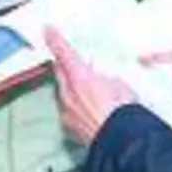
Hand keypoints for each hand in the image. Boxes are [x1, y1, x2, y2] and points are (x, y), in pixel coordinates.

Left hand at [47, 26, 135, 144]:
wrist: (120, 142)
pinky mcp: (68, 127)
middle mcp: (68, 94)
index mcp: (80, 77)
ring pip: (62, 93)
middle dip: (63, 65)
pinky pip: (67, 111)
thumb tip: (104, 83)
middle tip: (70, 61)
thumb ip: (106, 79)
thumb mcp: (121, 86)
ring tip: (86, 91)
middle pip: (59, 72)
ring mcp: (66, 111)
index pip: (64, 53)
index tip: (47, 29)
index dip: (55, 40)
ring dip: (70, 88)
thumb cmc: (124, 112)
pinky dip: (74, 107)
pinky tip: (87, 111)